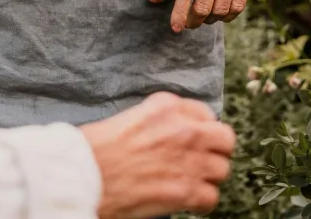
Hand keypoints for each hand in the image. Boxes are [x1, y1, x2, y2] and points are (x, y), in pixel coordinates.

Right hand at [81, 92, 234, 217]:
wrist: (85, 174)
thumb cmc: (99, 148)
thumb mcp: (133, 116)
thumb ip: (162, 120)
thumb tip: (177, 134)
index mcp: (168, 106)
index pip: (206, 114)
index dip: (202, 131)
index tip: (194, 142)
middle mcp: (183, 129)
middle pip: (225, 139)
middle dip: (216, 152)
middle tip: (201, 163)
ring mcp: (188, 159)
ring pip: (222, 170)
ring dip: (208, 178)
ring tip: (191, 184)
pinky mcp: (185, 191)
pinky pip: (212, 197)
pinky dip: (201, 203)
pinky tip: (187, 202)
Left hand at [148, 0, 254, 31]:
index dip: (179, 16)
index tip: (175, 28)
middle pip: (203, 8)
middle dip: (193, 21)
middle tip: (188, 22)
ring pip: (220, 10)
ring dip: (210, 19)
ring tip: (203, 16)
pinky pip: (238, 6)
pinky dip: (227, 15)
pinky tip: (219, 12)